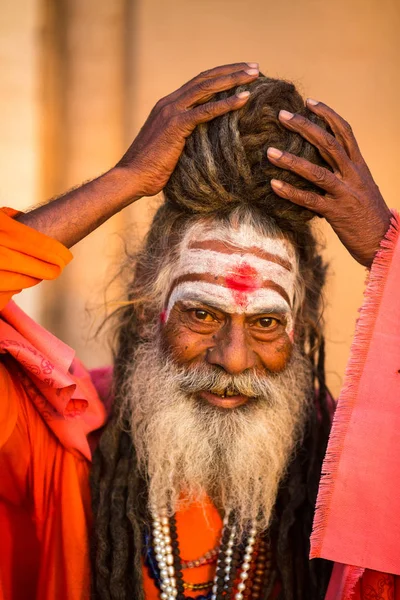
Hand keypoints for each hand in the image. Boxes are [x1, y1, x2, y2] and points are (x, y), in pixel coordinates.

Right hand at [117, 63, 259, 197]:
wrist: (132, 178)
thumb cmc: (151, 170)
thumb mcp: (170, 148)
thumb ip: (184, 138)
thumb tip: (203, 143)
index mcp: (167, 106)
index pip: (198, 83)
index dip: (220, 76)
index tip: (240, 73)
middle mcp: (169, 103)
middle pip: (205, 79)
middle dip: (232, 71)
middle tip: (254, 68)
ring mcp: (171, 112)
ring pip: (207, 88)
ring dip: (233, 80)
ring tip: (255, 75)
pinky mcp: (176, 125)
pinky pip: (206, 110)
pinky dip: (227, 103)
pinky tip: (244, 98)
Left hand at [266, 100, 391, 266]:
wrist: (383, 241)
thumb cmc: (368, 216)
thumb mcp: (360, 188)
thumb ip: (344, 174)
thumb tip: (320, 163)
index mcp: (359, 167)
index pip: (345, 132)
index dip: (327, 115)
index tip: (309, 102)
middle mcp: (353, 176)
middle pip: (329, 144)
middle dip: (305, 127)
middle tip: (282, 116)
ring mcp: (345, 194)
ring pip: (317, 171)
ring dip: (291, 160)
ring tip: (270, 152)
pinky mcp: (336, 213)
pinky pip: (310, 200)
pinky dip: (291, 192)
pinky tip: (274, 185)